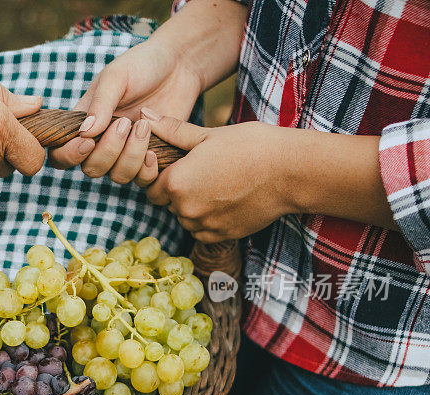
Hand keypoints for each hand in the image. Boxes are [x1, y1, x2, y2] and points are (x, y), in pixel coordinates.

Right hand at [49, 39, 200, 184]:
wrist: (180, 64)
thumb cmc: (142, 65)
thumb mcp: (116, 77)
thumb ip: (100, 104)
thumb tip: (84, 133)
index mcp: (85, 123)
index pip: (61, 153)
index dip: (69, 155)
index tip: (88, 142)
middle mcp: (102, 142)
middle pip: (91, 169)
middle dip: (108, 151)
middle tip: (124, 122)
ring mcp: (127, 152)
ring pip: (118, 176)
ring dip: (130, 156)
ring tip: (144, 125)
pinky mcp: (150, 158)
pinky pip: (143, 179)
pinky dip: (148, 168)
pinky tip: (155, 147)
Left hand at [141, 115, 395, 241]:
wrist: (291, 172)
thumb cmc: (250, 146)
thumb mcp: (208, 135)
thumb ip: (173, 131)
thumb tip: (144, 116)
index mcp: (176, 183)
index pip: (152, 187)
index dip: (162, 176)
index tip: (178, 166)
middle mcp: (185, 209)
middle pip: (168, 204)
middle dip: (177, 191)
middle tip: (201, 173)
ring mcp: (204, 226)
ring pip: (186, 218)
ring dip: (193, 206)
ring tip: (217, 185)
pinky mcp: (222, 236)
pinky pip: (203, 231)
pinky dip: (208, 220)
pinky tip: (226, 200)